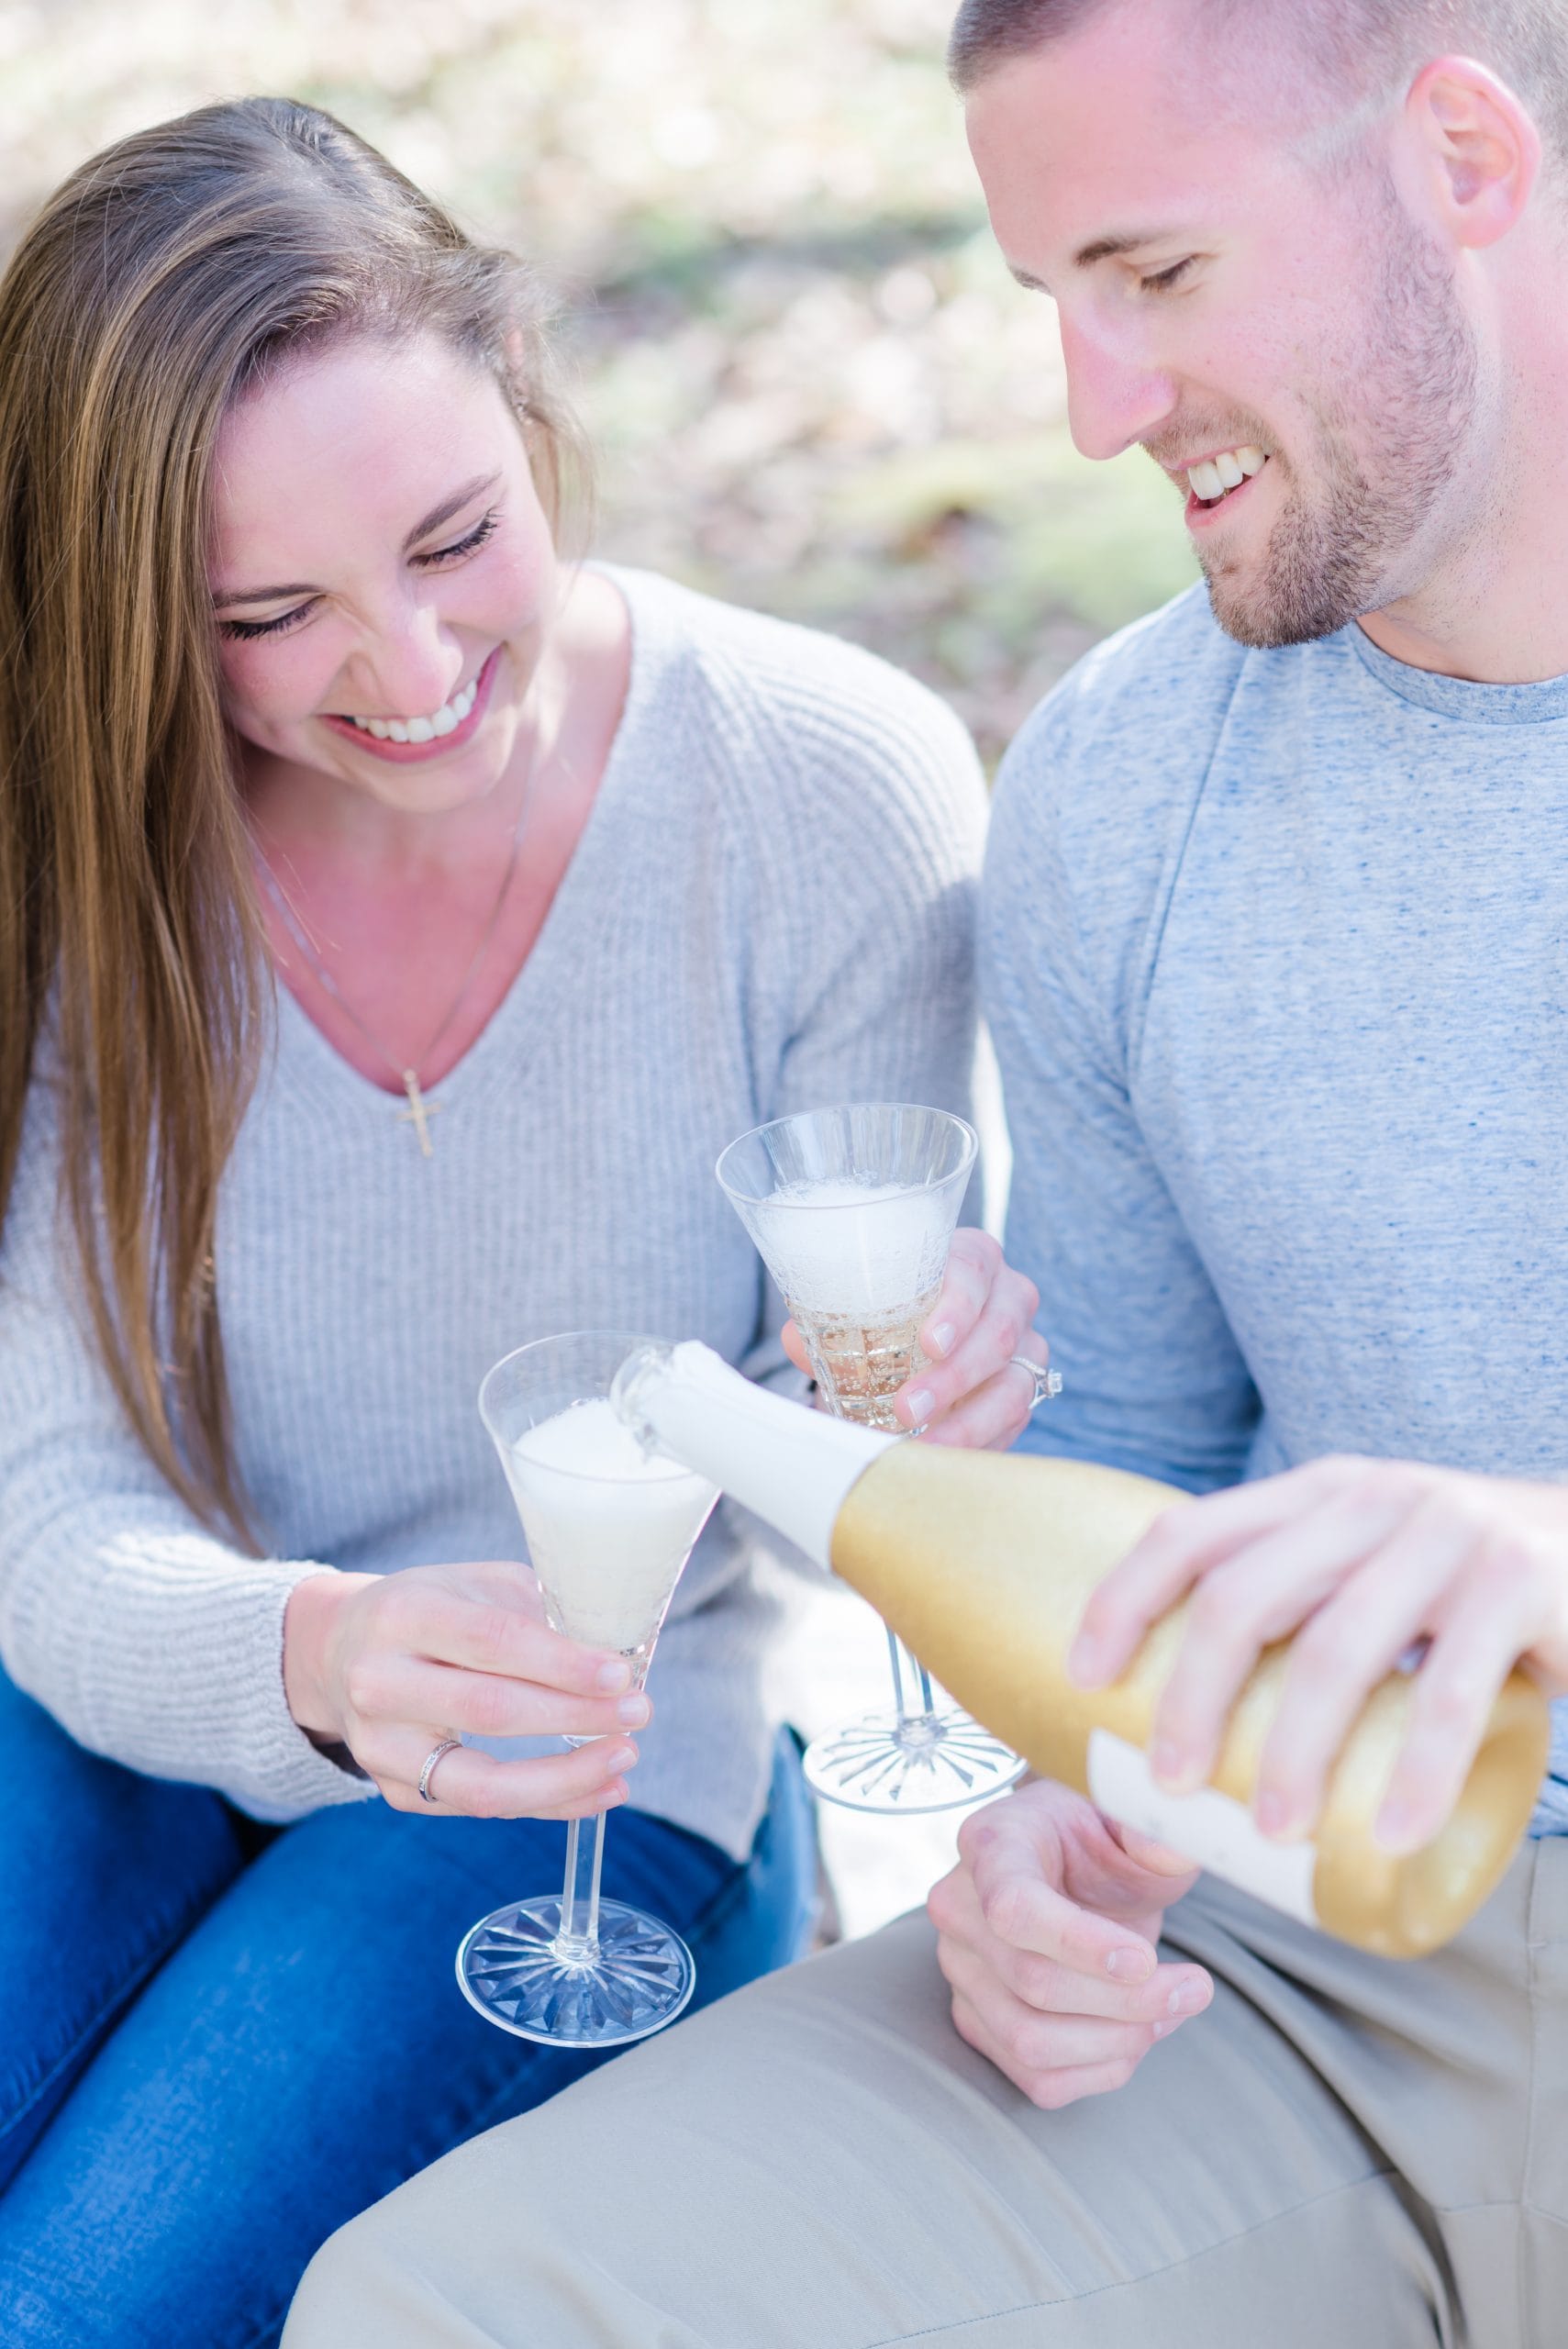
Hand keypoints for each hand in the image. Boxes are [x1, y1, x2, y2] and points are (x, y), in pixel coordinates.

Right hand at [283, 1561, 648, 1818]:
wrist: (342, 1650)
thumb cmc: (431, 1610)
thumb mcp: (474, 1585)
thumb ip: (537, 1610)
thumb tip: (616, 1648)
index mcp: (404, 1613)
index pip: (493, 1641)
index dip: (562, 1662)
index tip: (621, 1673)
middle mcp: (379, 1681)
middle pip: (490, 1710)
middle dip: (576, 1716)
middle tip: (639, 1713)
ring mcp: (381, 1745)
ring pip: (481, 1783)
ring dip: (565, 1778)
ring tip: (624, 1760)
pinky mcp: (394, 1790)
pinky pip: (480, 1809)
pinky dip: (548, 1804)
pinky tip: (597, 1790)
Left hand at [782, 1227, 1046, 1450]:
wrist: (919, 1346)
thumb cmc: (891, 1313)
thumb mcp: (862, 1309)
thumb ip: (828, 1321)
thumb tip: (796, 1340)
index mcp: (972, 1258)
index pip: (973, 1270)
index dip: (957, 1307)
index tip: (928, 1343)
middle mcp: (1010, 1296)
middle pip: (998, 1332)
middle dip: (952, 1376)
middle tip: (905, 1408)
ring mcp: (1027, 1346)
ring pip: (1013, 1384)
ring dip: (966, 1421)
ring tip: (921, 1445)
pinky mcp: (1026, 1390)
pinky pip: (1014, 1421)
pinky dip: (977, 1442)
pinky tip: (939, 1458)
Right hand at [926, 1778, 1211, 2108]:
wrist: (1070, 1873)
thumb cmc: (1099, 1846)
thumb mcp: (1130, 1824)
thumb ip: (1153, 1833)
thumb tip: (1171, 1849)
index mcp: (991, 1844)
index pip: (1014, 1909)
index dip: (1080, 1944)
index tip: (1146, 1959)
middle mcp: (959, 1908)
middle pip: (1033, 1983)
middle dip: (1128, 2000)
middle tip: (1194, 1988)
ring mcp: (960, 1971)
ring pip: (1031, 2041)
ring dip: (1118, 2041)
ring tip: (1171, 2011)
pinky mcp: (978, 2022)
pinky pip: (1038, 2079)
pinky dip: (1101, 2071)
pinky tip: (1138, 2035)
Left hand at [1069, 1455, 1567, 1855]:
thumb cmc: (1464, 1584)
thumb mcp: (1374, 1559)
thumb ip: (1303, 1602)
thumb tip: (1187, 1723)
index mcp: (1317, 1494)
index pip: (1192, 1531)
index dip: (1123, 1600)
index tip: (1082, 1677)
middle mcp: (1371, 1500)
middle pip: (1244, 1598)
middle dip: (1191, 1698)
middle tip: (1170, 1782)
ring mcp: (1447, 1536)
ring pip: (1337, 1652)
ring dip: (1292, 1754)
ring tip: (1268, 1832)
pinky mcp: (1518, 1584)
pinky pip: (1449, 1694)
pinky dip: (1415, 1776)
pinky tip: (1389, 1836)